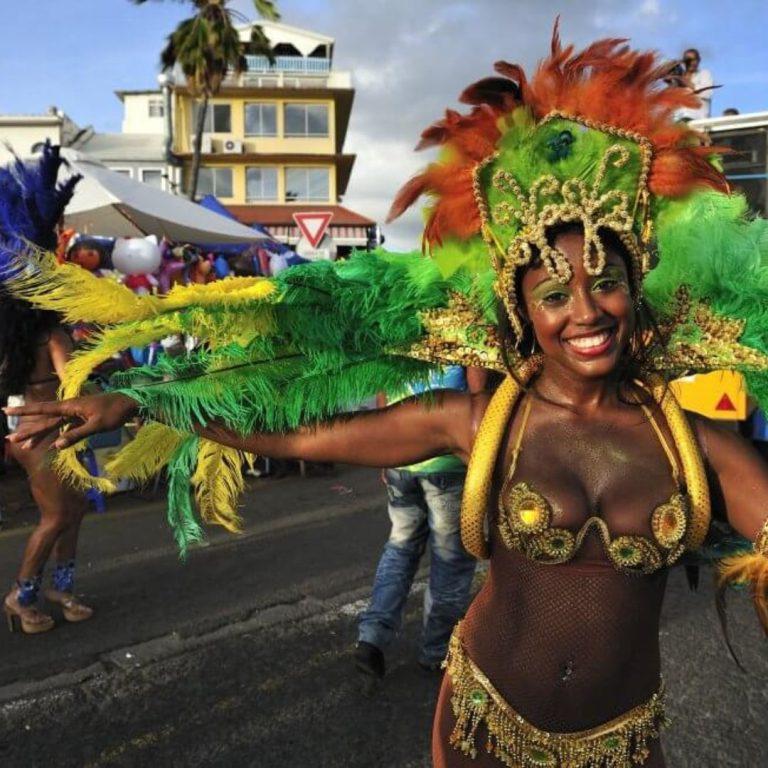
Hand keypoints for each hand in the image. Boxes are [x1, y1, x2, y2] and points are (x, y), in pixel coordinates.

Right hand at [4, 393, 138, 449]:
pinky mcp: (82, 419)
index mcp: (71, 406)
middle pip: (44, 420)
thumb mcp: (97, 425)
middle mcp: (70, 408)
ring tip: (25, 445)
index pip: (43, 409)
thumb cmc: (116, 412)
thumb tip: (56, 445)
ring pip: (53, 425)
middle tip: (10, 440)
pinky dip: (57, 436)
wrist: (131, 404)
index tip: (6, 410)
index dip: (24, 411)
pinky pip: (65, 428)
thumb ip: (77, 435)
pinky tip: (50, 446)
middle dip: (28, 430)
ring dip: (40, 435)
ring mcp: (76, 414)